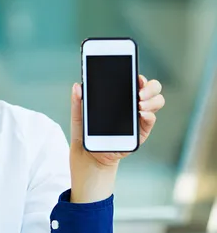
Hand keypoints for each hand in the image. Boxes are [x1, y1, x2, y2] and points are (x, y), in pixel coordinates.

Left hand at [69, 75, 164, 201]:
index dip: (138, 77)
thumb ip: (78, 102)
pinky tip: (142, 114)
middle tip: (139, 91)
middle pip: (151, 90)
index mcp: (119, 98)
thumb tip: (77, 86)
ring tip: (139, 103)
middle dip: (150, 87)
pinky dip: (149, 116)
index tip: (134, 75)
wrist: (89, 156)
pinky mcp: (140, 134)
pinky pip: (150, 122)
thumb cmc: (86, 134)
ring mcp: (138, 120)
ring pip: (156, 103)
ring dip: (151, 100)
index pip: (134, 83)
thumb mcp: (79, 117)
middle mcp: (132, 106)